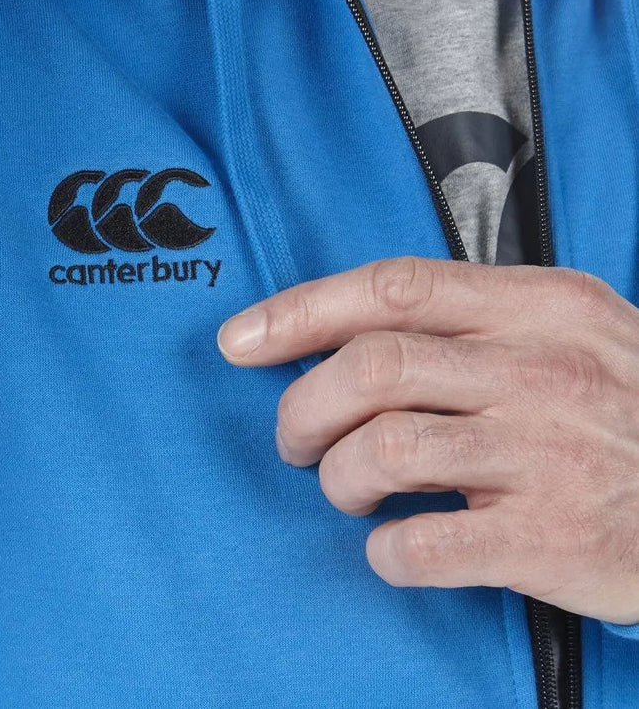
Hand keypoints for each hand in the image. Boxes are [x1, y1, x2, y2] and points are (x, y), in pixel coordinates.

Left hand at [216, 255, 638, 624]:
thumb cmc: (620, 411)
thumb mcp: (568, 331)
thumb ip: (468, 317)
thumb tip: (340, 329)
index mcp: (538, 306)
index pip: (391, 288)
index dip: (298, 311)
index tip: (239, 339)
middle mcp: (540, 369)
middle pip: (372, 367)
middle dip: (303, 405)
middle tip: (296, 438)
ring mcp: (549, 454)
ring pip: (386, 449)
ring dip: (338, 474)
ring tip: (344, 487)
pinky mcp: (554, 539)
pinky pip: (429, 544)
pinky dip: (386, 550)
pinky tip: (391, 547)